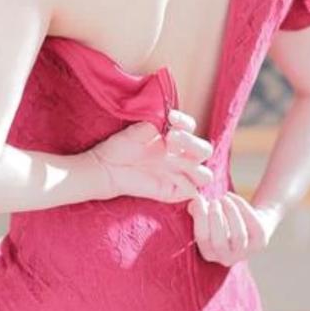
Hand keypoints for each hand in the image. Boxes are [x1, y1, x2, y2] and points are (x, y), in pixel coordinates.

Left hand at [85, 109, 213, 202]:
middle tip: (171, 137)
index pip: (191, 128)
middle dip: (192, 142)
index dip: (186, 122)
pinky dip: (190, 187)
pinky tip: (175, 176)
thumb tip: (171, 118)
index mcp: (173, 139)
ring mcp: (176, 174)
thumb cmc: (120, 146)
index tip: (171, 117)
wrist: (105, 166)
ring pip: (204, 174)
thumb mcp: (139, 130)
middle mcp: (178, 157)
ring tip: (173, 158)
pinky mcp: (169, 191)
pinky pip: (190, 193)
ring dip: (194, 164)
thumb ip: (157, 124)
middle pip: (204, 151)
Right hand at [186, 191, 282, 265]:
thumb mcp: (207, 216)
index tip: (198, 200)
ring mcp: (246, 252)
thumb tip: (193, 203)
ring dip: (230, 212)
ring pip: (238, 235)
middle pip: (219, 242)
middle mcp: (227, 258)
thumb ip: (198, 211)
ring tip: (224, 198)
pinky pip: (252, 224)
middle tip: (214, 201)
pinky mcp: (261, 241)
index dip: (200, 218)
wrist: (249, 220)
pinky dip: (241, 206)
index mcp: (209, 253)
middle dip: (215, 218)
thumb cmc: (222, 217)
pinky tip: (232, 196)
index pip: (202, 239)